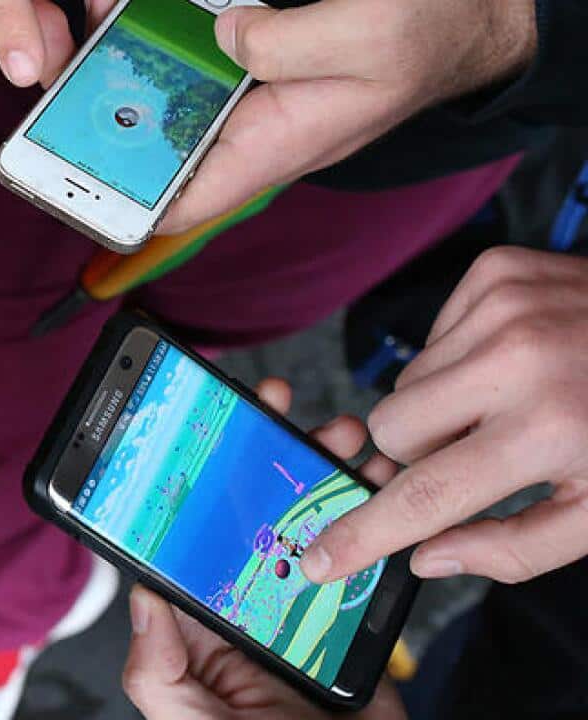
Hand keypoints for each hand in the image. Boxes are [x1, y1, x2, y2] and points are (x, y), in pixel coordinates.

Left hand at [0, 0, 536, 233]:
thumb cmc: (435, 32)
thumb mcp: (369, 37)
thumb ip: (288, 43)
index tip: (68, 188)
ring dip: (128, 66)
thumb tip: (224, 36)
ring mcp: (251, 91)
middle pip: (160, 143)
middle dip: (107, 120)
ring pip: (170, 91)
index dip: (122, 204)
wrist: (469, 8)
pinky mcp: (255, 55)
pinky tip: (128, 9)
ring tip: (87, 37)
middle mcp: (252, 127)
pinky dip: (164, 30)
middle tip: (59, 92)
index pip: (183, 199)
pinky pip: (195, 51)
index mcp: (273, 147)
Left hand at [122, 379, 405, 719]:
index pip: (190, 536)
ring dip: (325, 466)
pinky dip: (378, 509)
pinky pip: (365, 551)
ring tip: (340, 432)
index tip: (206, 425)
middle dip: (266, 451)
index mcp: (202, 619)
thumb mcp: (188, 718)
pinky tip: (382, 476)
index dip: (196, 479)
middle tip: (276, 405)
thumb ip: (157, 669)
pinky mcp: (356, 610)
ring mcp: (306, 600)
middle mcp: (251, 600)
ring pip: (312, 518)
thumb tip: (142, 597)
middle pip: (255, 511)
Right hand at [304, 247, 587, 585]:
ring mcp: (500, 304)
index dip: (364, 533)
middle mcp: (515, 358)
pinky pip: (430, 339)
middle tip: (477, 455)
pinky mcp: (493, 272)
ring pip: (405, 383)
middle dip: (419, 454)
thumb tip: (425, 557)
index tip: (316, 558)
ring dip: (440, 407)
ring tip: (506, 403)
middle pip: (391, 429)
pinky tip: (510, 363)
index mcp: (550, 428)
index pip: (425, 494)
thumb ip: (516, 547)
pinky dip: (457, 362)